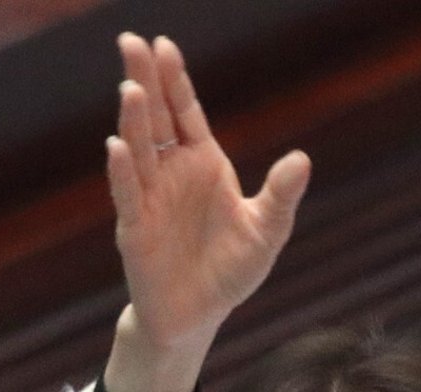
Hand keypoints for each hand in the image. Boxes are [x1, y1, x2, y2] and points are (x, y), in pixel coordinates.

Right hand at [103, 33, 310, 391]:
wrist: (197, 319)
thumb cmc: (230, 272)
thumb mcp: (266, 234)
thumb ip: (280, 197)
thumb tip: (302, 159)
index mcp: (203, 164)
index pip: (186, 113)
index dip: (175, 81)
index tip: (164, 46)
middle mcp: (171, 174)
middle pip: (156, 119)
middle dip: (144, 82)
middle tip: (131, 42)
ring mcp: (149, 200)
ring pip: (140, 152)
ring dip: (134, 122)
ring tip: (131, 90)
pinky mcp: (135, 231)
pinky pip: (128, 196)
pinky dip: (123, 173)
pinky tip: (118, 147)